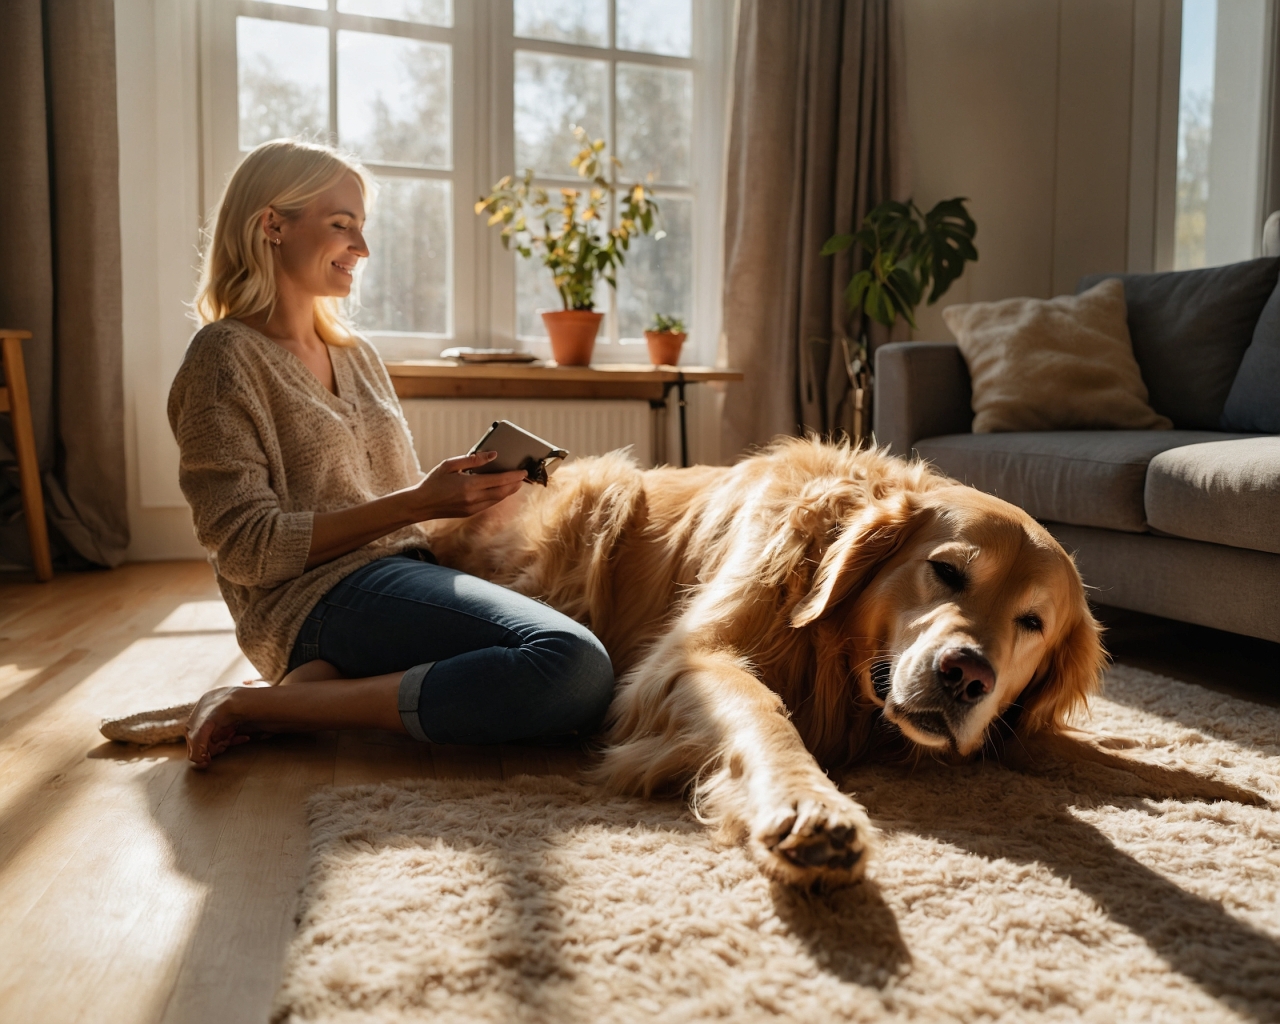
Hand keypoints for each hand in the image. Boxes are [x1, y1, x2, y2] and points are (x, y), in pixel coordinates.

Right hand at [404, 451, 527, 520]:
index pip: (498, 480)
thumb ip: (472, 459)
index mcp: (469, 485)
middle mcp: (473, 498)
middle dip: (515, 484)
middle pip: (502, 492)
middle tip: (524, 477)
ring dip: (508, 491)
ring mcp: (472, 508)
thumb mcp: (449, 465)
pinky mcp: (470, 513)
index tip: (523, 471)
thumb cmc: (433, 481)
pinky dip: (498, 496)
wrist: (421, 504)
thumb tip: (492, 455)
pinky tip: (500, 490)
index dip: (514, 476)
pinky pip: (489, 504)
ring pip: (497, 500)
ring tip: (516, 482)